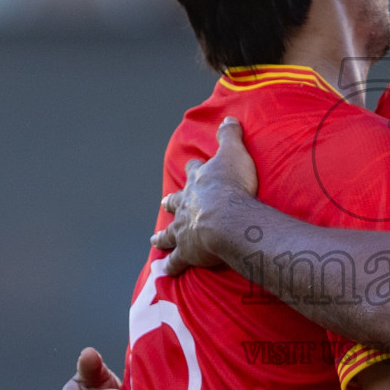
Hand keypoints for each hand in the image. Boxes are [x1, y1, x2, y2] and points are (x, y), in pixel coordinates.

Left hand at [152, 117, 258, 275]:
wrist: (227, 219)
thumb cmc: (233, 186)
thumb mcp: (234, 153)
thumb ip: (230, 136)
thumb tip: (229, 117)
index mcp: (199, 182)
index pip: (193, 171)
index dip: (193, 169)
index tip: (190, 166)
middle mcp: (186, 205)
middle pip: (175, 202)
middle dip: (170, 203)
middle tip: (164, 203)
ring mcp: (184, 229)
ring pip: (169, 233)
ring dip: (163, 236)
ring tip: (155, 240)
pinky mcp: (188, 252)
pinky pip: (177, 261)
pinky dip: (171, 266)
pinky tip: (165, 272)